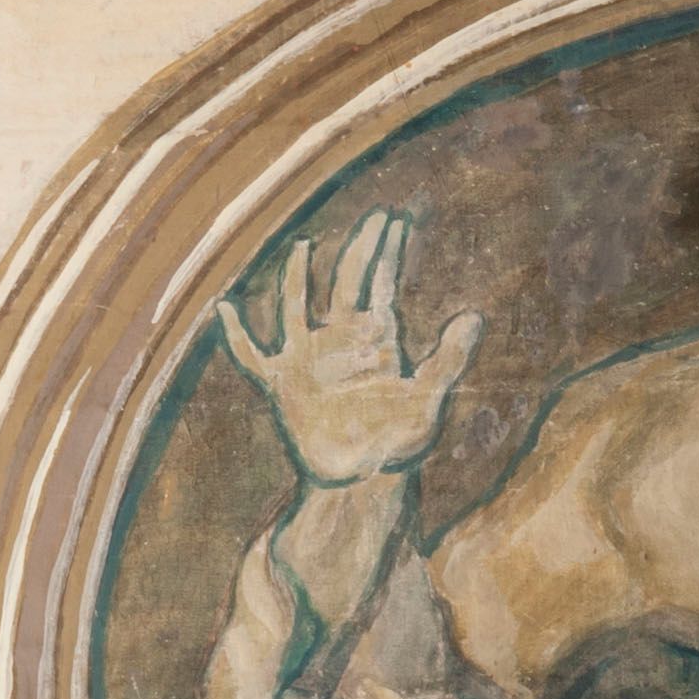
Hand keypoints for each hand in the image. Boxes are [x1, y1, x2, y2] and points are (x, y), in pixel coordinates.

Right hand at [217, 208, 483, 488]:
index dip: (387, 253)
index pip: (380, 286)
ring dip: (296, 278)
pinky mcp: (282, 384)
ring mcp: (308, 360)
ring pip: (296, 306)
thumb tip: (473, 317)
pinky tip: (225, 311)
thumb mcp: (427, 400)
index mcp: (374, 342)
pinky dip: (237, 337)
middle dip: (361, 250)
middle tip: (375, 218)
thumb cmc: (397, 444)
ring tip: (299, 247)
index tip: (395, 220)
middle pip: (346, 283)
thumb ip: (448, 359)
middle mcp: (340, 342)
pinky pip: (252, 356)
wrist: (363, 481)